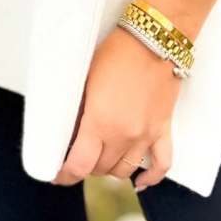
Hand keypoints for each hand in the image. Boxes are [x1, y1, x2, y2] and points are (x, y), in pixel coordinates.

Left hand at [52, 24, 179, 189]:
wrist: (154, 38)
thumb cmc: (117, 52)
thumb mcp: (86, 78)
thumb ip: (80, 110)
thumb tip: (72, 130)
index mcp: (100, 122)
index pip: (79, 166)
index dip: (64, 175)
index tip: (56, 174)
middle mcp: (123, 135)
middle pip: (100, 169)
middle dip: (86, 164)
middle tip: (79, 153)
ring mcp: (146, 135)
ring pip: (124, 170)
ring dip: (110, 167)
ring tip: (101, 155)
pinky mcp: (163, 129)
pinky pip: (162, 165)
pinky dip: (150, 177)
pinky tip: (139, 182)